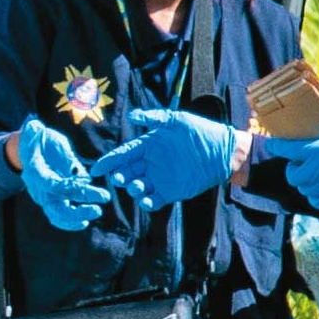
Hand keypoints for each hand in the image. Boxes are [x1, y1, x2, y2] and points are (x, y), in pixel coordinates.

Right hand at [14, 118, 106, 232]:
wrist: (26, 146)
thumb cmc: (42, 140)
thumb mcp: (55, 141)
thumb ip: (66, 157)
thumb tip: (81, 175)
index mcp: (37, 172)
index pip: (55, 186)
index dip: (77, 191)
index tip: (98, 192)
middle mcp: (38, 188)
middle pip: (56, 207)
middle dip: (78, 212)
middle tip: (98, 208)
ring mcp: (42, 196)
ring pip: (56, 215)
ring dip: (75, 218)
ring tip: (95, 211)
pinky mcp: (47, 199)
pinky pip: (56, 217)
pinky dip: (69, 222)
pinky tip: (84, 221)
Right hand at [86, 106, 242, 209]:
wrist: (223, 151)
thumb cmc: (200, 132)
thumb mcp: (177, 120)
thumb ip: (154, 118)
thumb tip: (132, 116)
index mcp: (148, 146)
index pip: (123, 154)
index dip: (109, 161)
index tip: (96, 169)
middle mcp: (150, 164)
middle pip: (126, 172)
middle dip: (119, 176)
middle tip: (119, 178)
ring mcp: (159, 179)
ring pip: (137, 188)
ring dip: (132, 189)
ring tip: (138, 186)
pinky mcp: (170, 192)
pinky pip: (153, 201)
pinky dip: (147, 203)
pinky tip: (146, 201)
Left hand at [258, 115, 318, 214]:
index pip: (287, 149)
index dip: (277, 146)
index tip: (273, 143)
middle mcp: (316, 172)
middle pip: (292, 173)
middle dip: (293, 167)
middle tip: (301, 161)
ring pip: (302, 188)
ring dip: (304, 181)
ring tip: (314, 174)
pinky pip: (315, 200)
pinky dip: (315, 194)